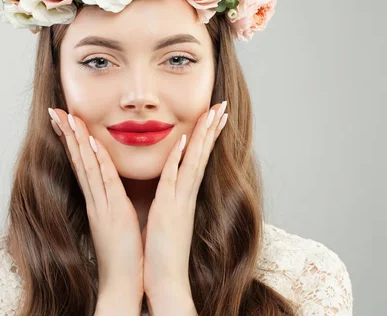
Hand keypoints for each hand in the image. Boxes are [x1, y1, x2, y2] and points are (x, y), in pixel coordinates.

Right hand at [48, 108, 144, 299]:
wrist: (121, 282)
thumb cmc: (124, 253)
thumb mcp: (119, 221)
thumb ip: (114, 203)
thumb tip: (115, 191)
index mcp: (98, 201)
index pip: (83, 165)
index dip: (74, 142)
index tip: (67, 121)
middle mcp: (96, 200)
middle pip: (78, 161)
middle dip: (67, 135)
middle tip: (56, 111)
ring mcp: (101, 205)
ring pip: (86, 167)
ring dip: (77, 141)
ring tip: (67, 118)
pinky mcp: (112, 212)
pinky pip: (104, 182)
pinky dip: (97, 162)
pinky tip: (92, 144)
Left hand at [142, 101, 228, 310]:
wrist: (167, 282)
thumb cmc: (164, 253)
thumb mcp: (168, 219)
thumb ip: (171, 201)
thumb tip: (172, 189)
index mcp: (185, 195)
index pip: (200, 158)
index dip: (208, 136)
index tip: (216, 116)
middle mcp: (186, 194)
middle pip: (202, 154)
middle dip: (212, 128)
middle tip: (223, 104)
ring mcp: (179, 200)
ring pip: (194, 160)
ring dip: (203, 135)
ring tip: (214, 112)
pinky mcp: (167, 209)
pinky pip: (173, 178)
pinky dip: (180, 158)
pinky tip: (185, 139)